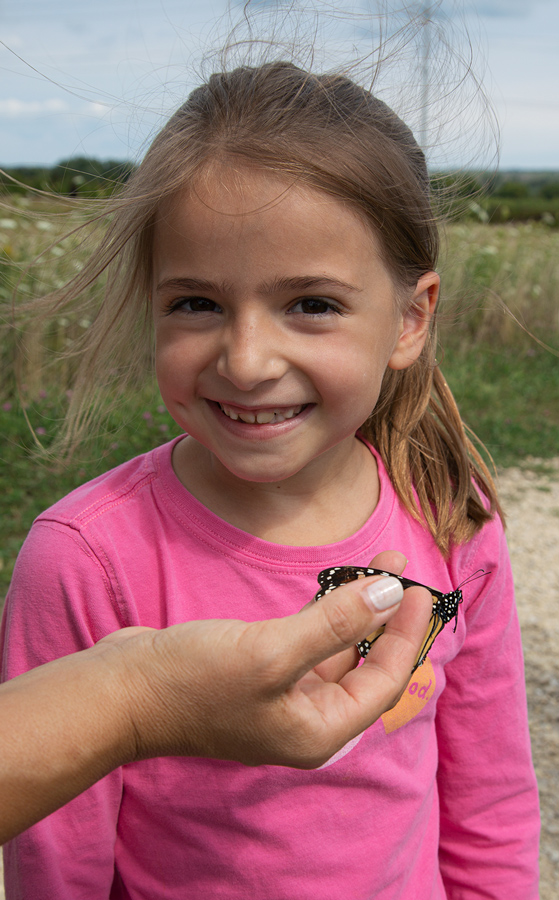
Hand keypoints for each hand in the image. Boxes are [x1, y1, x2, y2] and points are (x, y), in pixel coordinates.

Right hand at [0, 562, 430, 842]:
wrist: (121, 691)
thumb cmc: (193, 681)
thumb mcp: (273, 651)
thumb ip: (336, 624)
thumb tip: (393, 593)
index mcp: (318, 730)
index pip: (384, 680)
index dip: (407, 633)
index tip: (419, 587)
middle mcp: (306, 719)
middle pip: (365, 664)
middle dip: (386, 616)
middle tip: (401, 566)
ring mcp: (281, 697)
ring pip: (336, 649)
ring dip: (356, 609)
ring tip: (377, 566)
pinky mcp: (258, 674)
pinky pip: (307, 642)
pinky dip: (324, 615)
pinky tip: (334, 590)